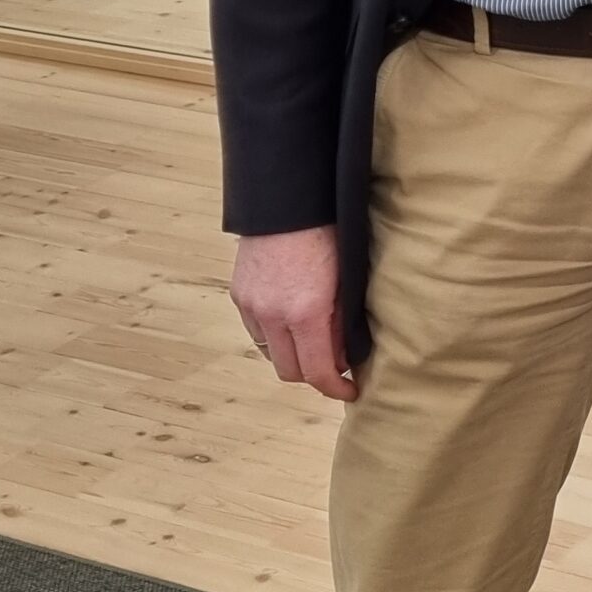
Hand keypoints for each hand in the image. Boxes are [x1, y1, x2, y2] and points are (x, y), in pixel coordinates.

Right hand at [231, 225, 357, 400]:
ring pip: (271, 354)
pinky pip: (257, 332)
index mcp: (306, 312)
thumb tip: (345, 357)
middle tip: (335, 367)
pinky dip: (275, 336)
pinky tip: (291, 323)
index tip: (351, 391)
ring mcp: (252, 306)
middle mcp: (273, 315)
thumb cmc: (327, 231)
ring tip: (314, 342)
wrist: (288, 199)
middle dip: (314, 376)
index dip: (336, 389)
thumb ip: (343, 322)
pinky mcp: (240, 295)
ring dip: (293, 356)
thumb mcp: (347, 278)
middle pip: (291, 372)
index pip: (318, 372)